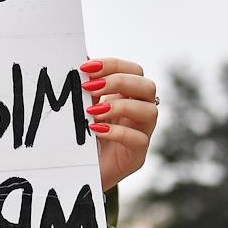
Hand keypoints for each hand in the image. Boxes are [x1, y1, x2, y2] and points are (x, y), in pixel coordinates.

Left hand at [79, 57, 157, 190]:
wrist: (77, 171)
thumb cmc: (80, 135)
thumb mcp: (79, 106)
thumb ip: (83, 85)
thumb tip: (79, 56)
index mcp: (127, 95)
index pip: (133, 70)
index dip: (113, 65)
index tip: (86, 68)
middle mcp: (139, 111)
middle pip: (148, 86)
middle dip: (119, 82)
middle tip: (90, 87)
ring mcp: (142, 133)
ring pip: (151, 111)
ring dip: (120, 106)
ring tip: (92, 112)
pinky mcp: (137, 156)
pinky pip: (139, 139)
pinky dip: (117, 132)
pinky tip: (96, 130)